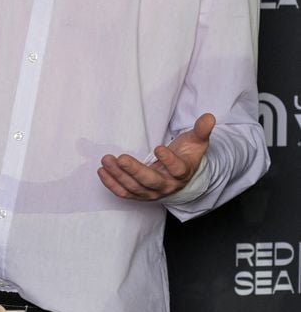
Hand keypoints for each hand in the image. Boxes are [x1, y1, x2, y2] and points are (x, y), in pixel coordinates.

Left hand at [97, 113, 215, 199]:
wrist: (181, 176)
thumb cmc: (186, 155)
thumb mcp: (196, 142)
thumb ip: (201, 130)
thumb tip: (209, 117)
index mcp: (183, 173)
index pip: (177, 170)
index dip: (168, 161)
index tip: (159, 148)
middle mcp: (167, 185)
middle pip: (151, 182)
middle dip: (135, 171)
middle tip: (120, 158)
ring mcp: (152, 192)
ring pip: (135, 188)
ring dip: (119, 175)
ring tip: (106, 160)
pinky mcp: (139, 194)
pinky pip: (125, 192)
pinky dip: (112, 184)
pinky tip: (102, 171)